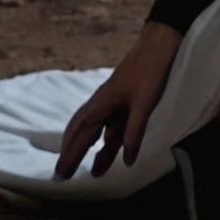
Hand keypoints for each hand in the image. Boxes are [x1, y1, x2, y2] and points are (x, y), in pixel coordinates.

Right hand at [54, 20, 182, 179]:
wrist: (159, 44)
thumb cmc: (149, 71)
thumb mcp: (143, 105)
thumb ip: (134, 133)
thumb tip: (126, 162)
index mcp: (101, 104)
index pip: (81, 136)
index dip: (70, 157)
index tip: (59, 175)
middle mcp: (101, 104)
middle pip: (80, 133)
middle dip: (71, 154)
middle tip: (62, 175)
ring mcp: (111, 102)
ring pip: (94, 130)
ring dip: (89, 149)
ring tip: (87, 171)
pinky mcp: (122, 101)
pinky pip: (109, 125)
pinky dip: (105, 140)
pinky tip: (107, 150)